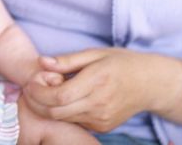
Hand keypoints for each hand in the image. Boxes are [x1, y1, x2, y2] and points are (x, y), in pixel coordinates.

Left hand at [24, 48, 181, 131]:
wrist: (151, 84)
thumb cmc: (120, 63)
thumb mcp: (95, 53)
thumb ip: (66, 60)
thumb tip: (41, 62)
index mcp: (97, 81)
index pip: (59, 96)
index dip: (38, 91)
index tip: (31, 82)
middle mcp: (99, 104)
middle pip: (55, 112)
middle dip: (36, 102)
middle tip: (31, 88)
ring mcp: (101, 118)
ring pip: (62, 119)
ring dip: (47, 107)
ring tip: (47, 91)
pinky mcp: (102, 127)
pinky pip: (74, 122)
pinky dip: (62, 112)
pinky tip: (63, 99)